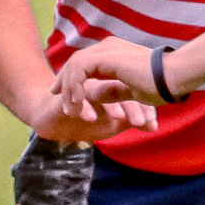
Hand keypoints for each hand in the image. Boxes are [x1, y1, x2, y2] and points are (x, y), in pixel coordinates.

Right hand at [25, 87, 156, 142]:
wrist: (52, 122)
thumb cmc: (85, 120)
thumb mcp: (112, 124)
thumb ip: (129, 121)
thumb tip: (152, 127)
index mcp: (113, 81)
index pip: (133, 90)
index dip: (143, 107)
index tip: (151, 125)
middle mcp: (99, 77)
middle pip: (119, 86)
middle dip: (132, 105)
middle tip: (141, 122)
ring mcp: (83, 81)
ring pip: (101, 87)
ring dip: (111, 104)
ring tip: (121, 120)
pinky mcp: (66, 89)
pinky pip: (77, 93)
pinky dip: (84, 105)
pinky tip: (91, 118)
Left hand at [52, 37, 165, 110]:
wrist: (174, 76)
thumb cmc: (160, 86)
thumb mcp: (130, 92)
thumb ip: (112, 91)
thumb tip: (94, 94)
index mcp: (114, 53)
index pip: (85, 63)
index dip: (72, 78)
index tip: (65, 94)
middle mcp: (108, 47)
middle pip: (76, 62)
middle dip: (63, 80)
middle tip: (53, 95)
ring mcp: (106, 50)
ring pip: (75, 66)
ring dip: (68, 88)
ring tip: (68, 107)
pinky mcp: (106, 57)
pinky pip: (80, 70)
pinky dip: (74, 86)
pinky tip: (75, 102)